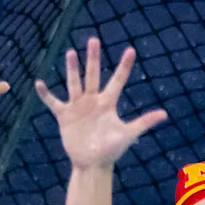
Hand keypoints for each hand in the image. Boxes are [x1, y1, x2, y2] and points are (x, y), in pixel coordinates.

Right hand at [34, 37, 166, 168]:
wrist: (92, 164)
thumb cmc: (111, 150)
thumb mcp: (128, 134)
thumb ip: (144, 122)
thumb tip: (164, 114)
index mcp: (108, 103)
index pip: (118, 80)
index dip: (124, 66)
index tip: (131, 50)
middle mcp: (92, 101)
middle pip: (93, 75)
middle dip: (93, 58)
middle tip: (93, 39)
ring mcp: (77, 107)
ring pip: (74, 83)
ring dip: (72, 69)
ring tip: (71, 52)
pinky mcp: (65, 116)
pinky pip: (53, 102)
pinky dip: (46, 94)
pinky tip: (39, 83)